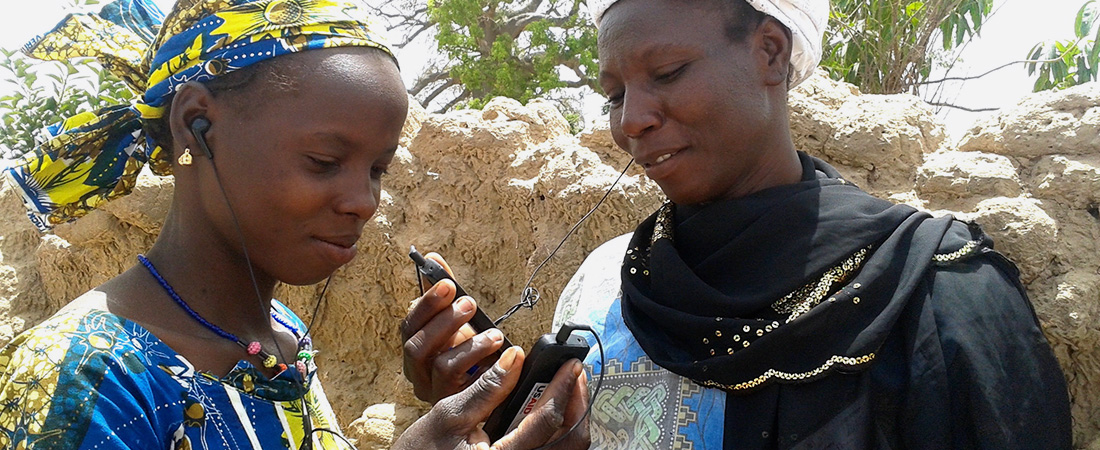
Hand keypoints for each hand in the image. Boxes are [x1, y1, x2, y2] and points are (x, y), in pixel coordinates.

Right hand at [392, 347, 590, 449]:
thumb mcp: (449, 415)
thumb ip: (486, 388)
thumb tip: (514, 358)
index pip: (547, 421)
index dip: (561, 388)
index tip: (569, 364)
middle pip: (571, 442)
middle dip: (577, 404)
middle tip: (575, 375)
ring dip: (572, 417)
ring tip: (566, 389)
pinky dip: (558, 431)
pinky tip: (550, 410)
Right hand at [402, 253, 505, 402]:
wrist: (484, 397)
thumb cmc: (467, 352)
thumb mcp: (455, 322)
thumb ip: (445, 294)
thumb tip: (432, 256)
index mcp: (415, 349)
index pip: (409, 325)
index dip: (426, 304)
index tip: (447, 284)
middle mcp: (419, 373)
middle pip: (416, 347)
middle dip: (444, 321)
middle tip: (470, 304)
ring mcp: (437, 393)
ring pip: (442, 367)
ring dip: (470, 346)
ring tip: (494, 334)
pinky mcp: (460, 407)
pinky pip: (471, 389)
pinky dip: (489, 368)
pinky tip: (505, 356)